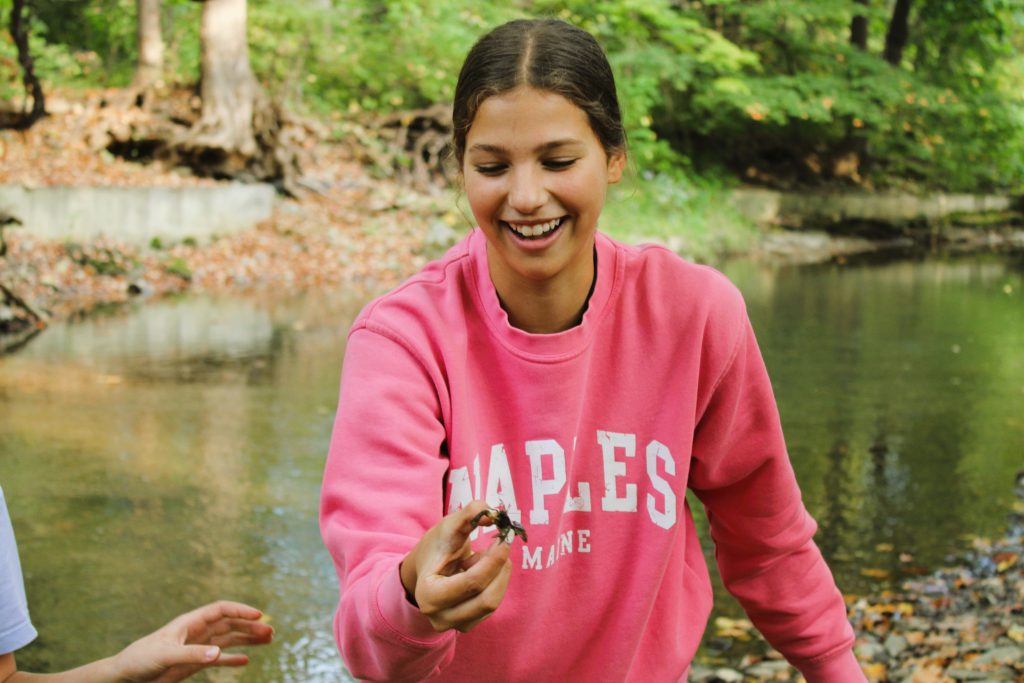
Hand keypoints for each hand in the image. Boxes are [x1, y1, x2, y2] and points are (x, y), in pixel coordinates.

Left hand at [110, 601, 273, 682]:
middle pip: (229, 625)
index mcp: (190, 623)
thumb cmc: (139, 660)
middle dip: (250, 626)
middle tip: (271, 632)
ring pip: (227, 640)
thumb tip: (218, 653)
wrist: (123, 677)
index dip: (240, 611)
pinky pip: (218, 658)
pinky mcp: (192, 664)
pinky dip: (232, 659)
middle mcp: (196, 633)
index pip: (221, 610)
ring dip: (246, 640)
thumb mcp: (165, 656)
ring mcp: (195, 648)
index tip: (259, 615)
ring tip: (267, 641)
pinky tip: (245, 660)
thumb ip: (192, 654)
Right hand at [400, 500, 512, 632]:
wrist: (427, 567)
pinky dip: (494, 583)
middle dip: (498, 569)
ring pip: (492, 603)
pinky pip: (492, 605)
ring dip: (497, 575)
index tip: (504, 539)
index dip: (494, 561)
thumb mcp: (449, 525)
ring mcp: (455, 625)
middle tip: (501, 544)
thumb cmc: (437, 546)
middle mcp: (440, 617)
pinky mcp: (468, 624)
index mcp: (428, 595)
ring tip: (482, 557)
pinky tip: (480, 571)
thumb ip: (468, 514)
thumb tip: (492, 512)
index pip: (472, 583)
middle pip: (486, 599)